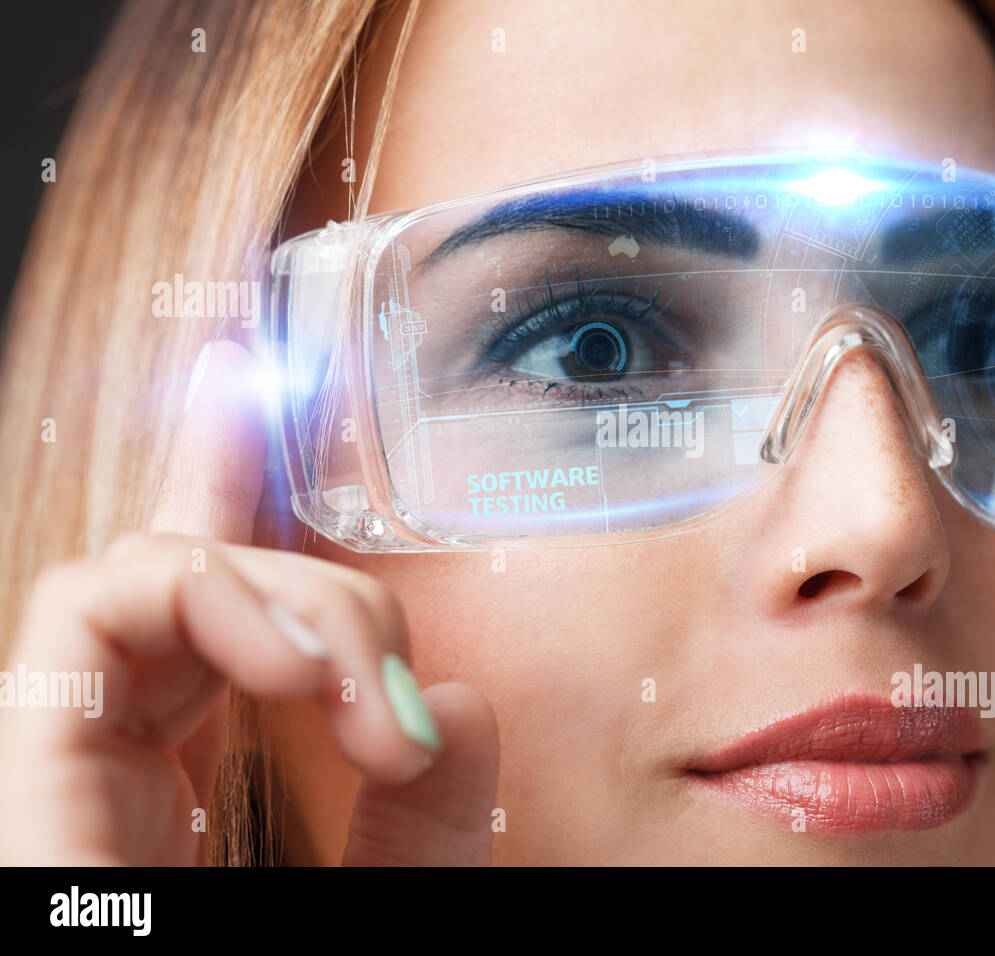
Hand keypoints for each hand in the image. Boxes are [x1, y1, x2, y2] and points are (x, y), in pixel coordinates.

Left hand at [0, 340, 497, 864]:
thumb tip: (467, 709)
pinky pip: (191, 679)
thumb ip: (408, 847)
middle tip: (362, 615)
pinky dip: (252, 605)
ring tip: (301, 473)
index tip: (329, 662)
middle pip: (143, 595)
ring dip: (264, 556)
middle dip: (280, 572)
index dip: (218, 586)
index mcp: (57, 825)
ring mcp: (103, 796)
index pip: (93, 613)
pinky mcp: (151, 814)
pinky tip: (278, 538)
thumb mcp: (336, 939)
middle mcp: (62, 791)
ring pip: (165, 620)